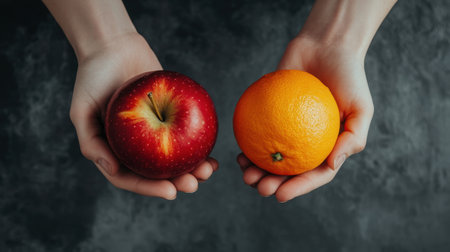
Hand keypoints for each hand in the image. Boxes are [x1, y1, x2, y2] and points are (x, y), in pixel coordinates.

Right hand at [70, 33, 217, 198]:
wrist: (113, 46)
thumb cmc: (92, 76)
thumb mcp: (81, 110)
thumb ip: (91, 142)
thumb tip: (113, 170)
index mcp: (113, 150)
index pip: (131, 177)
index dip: (150, 188)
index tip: (171, 192)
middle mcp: (134, 145)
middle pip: (157, 171)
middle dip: (177, 182)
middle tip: (194, 185)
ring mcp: (153, 130)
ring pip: (174, 156)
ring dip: (192, 167)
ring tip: (209, 171)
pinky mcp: (169, 114)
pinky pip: (185, 132)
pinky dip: (198, 144)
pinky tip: (211, 151)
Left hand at [238, 36, 373, 201]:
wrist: (326, 45)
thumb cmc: (349, 76)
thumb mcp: (361, 108)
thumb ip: (352, 139)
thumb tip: (332, 166)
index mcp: (327, 146)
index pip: (313, 174)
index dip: (297, 188)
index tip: (280, 196)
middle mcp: (305, 140)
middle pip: (288, 170)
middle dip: (272, 184)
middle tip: (259, 187)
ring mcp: (286, 127)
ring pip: (269, 154)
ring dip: (256, 168)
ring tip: (245, 173)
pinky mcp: (270, 112)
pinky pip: (258, 132)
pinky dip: (249, 144)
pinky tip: (239, 151)